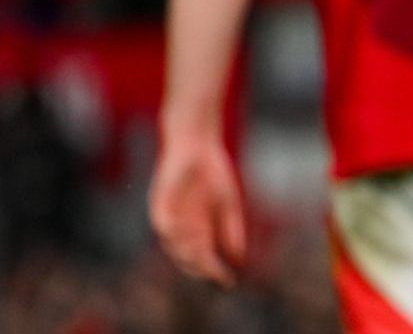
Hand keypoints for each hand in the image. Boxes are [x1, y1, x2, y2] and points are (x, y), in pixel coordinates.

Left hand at [149, 128, 246, 286]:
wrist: (196, 145)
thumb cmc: (212, 172)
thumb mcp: (228, 202)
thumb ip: (232, 229)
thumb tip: (238, 258)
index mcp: (198, 230)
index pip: (203, 259)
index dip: (215, 272)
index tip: (228, 281)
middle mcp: (181, 228)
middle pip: (187, 258)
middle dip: (201, 268)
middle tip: (215, 274)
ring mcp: (169, 217)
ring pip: (174, 245)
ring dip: (188, 254)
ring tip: (205, 261)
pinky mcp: (158, 204)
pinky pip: (164, 224)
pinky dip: (175, 234)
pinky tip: (190, 237)